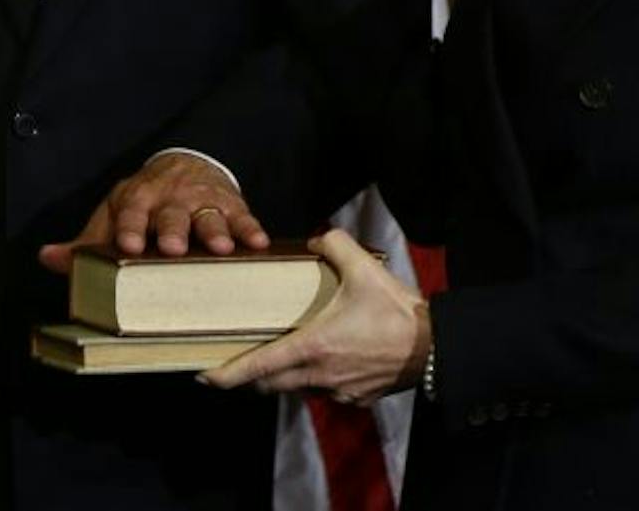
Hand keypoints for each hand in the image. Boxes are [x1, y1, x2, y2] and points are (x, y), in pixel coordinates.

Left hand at [37, 151, 267, 272]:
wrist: (186, 165)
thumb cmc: (145, 203)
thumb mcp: (113, 214)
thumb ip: (86, 242)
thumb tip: (49, 258)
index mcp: (137, 199)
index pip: (130, 213)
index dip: (128, 229)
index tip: (126, 245)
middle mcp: (171, 198)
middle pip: (172, 215)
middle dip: (173, 231)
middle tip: (174, 249)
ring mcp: (202, 200)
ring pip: (208, 216)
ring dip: (215, 231)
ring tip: (221, 248)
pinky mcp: (231, 204)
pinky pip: (243, 216)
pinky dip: (251, 229)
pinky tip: (258, 244)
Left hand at [201, 229, 427, 405]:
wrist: (436, 348)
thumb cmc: (397, 312)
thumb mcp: (364, 268)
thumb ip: (334, 244)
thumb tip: (315, 238)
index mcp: (312, 347)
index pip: (257, 368)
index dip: (226, 376)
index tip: (203, 378)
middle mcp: (318, 376)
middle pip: (269, 385)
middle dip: (251, 376)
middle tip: (240, 359)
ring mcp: (337, 392)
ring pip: (296, 389)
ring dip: (285, 376)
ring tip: (287, 351)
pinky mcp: (355, 399)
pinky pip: (324, 392)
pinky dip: (316, 379)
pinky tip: (328, 358)